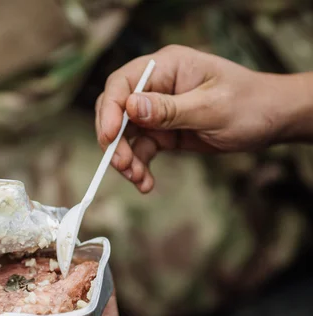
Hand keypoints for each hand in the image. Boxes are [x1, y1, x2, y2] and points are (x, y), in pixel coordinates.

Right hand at [95, 44, 307, 192]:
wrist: (272, 121)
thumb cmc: (250, 104)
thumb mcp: (212, 107)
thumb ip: (170, 109)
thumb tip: (130, 107)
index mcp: (167, 67)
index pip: (123, 83)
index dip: (110, 109)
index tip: (108, 136)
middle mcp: (156, 86)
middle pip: (116, 111)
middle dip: (115, 140)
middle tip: (122, 165)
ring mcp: (158, 110)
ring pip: (126, 135)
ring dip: (126, 159)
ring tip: (138, 178)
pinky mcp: (163, 131)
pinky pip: (141, 150)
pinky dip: (140, 167)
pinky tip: (146, 183)